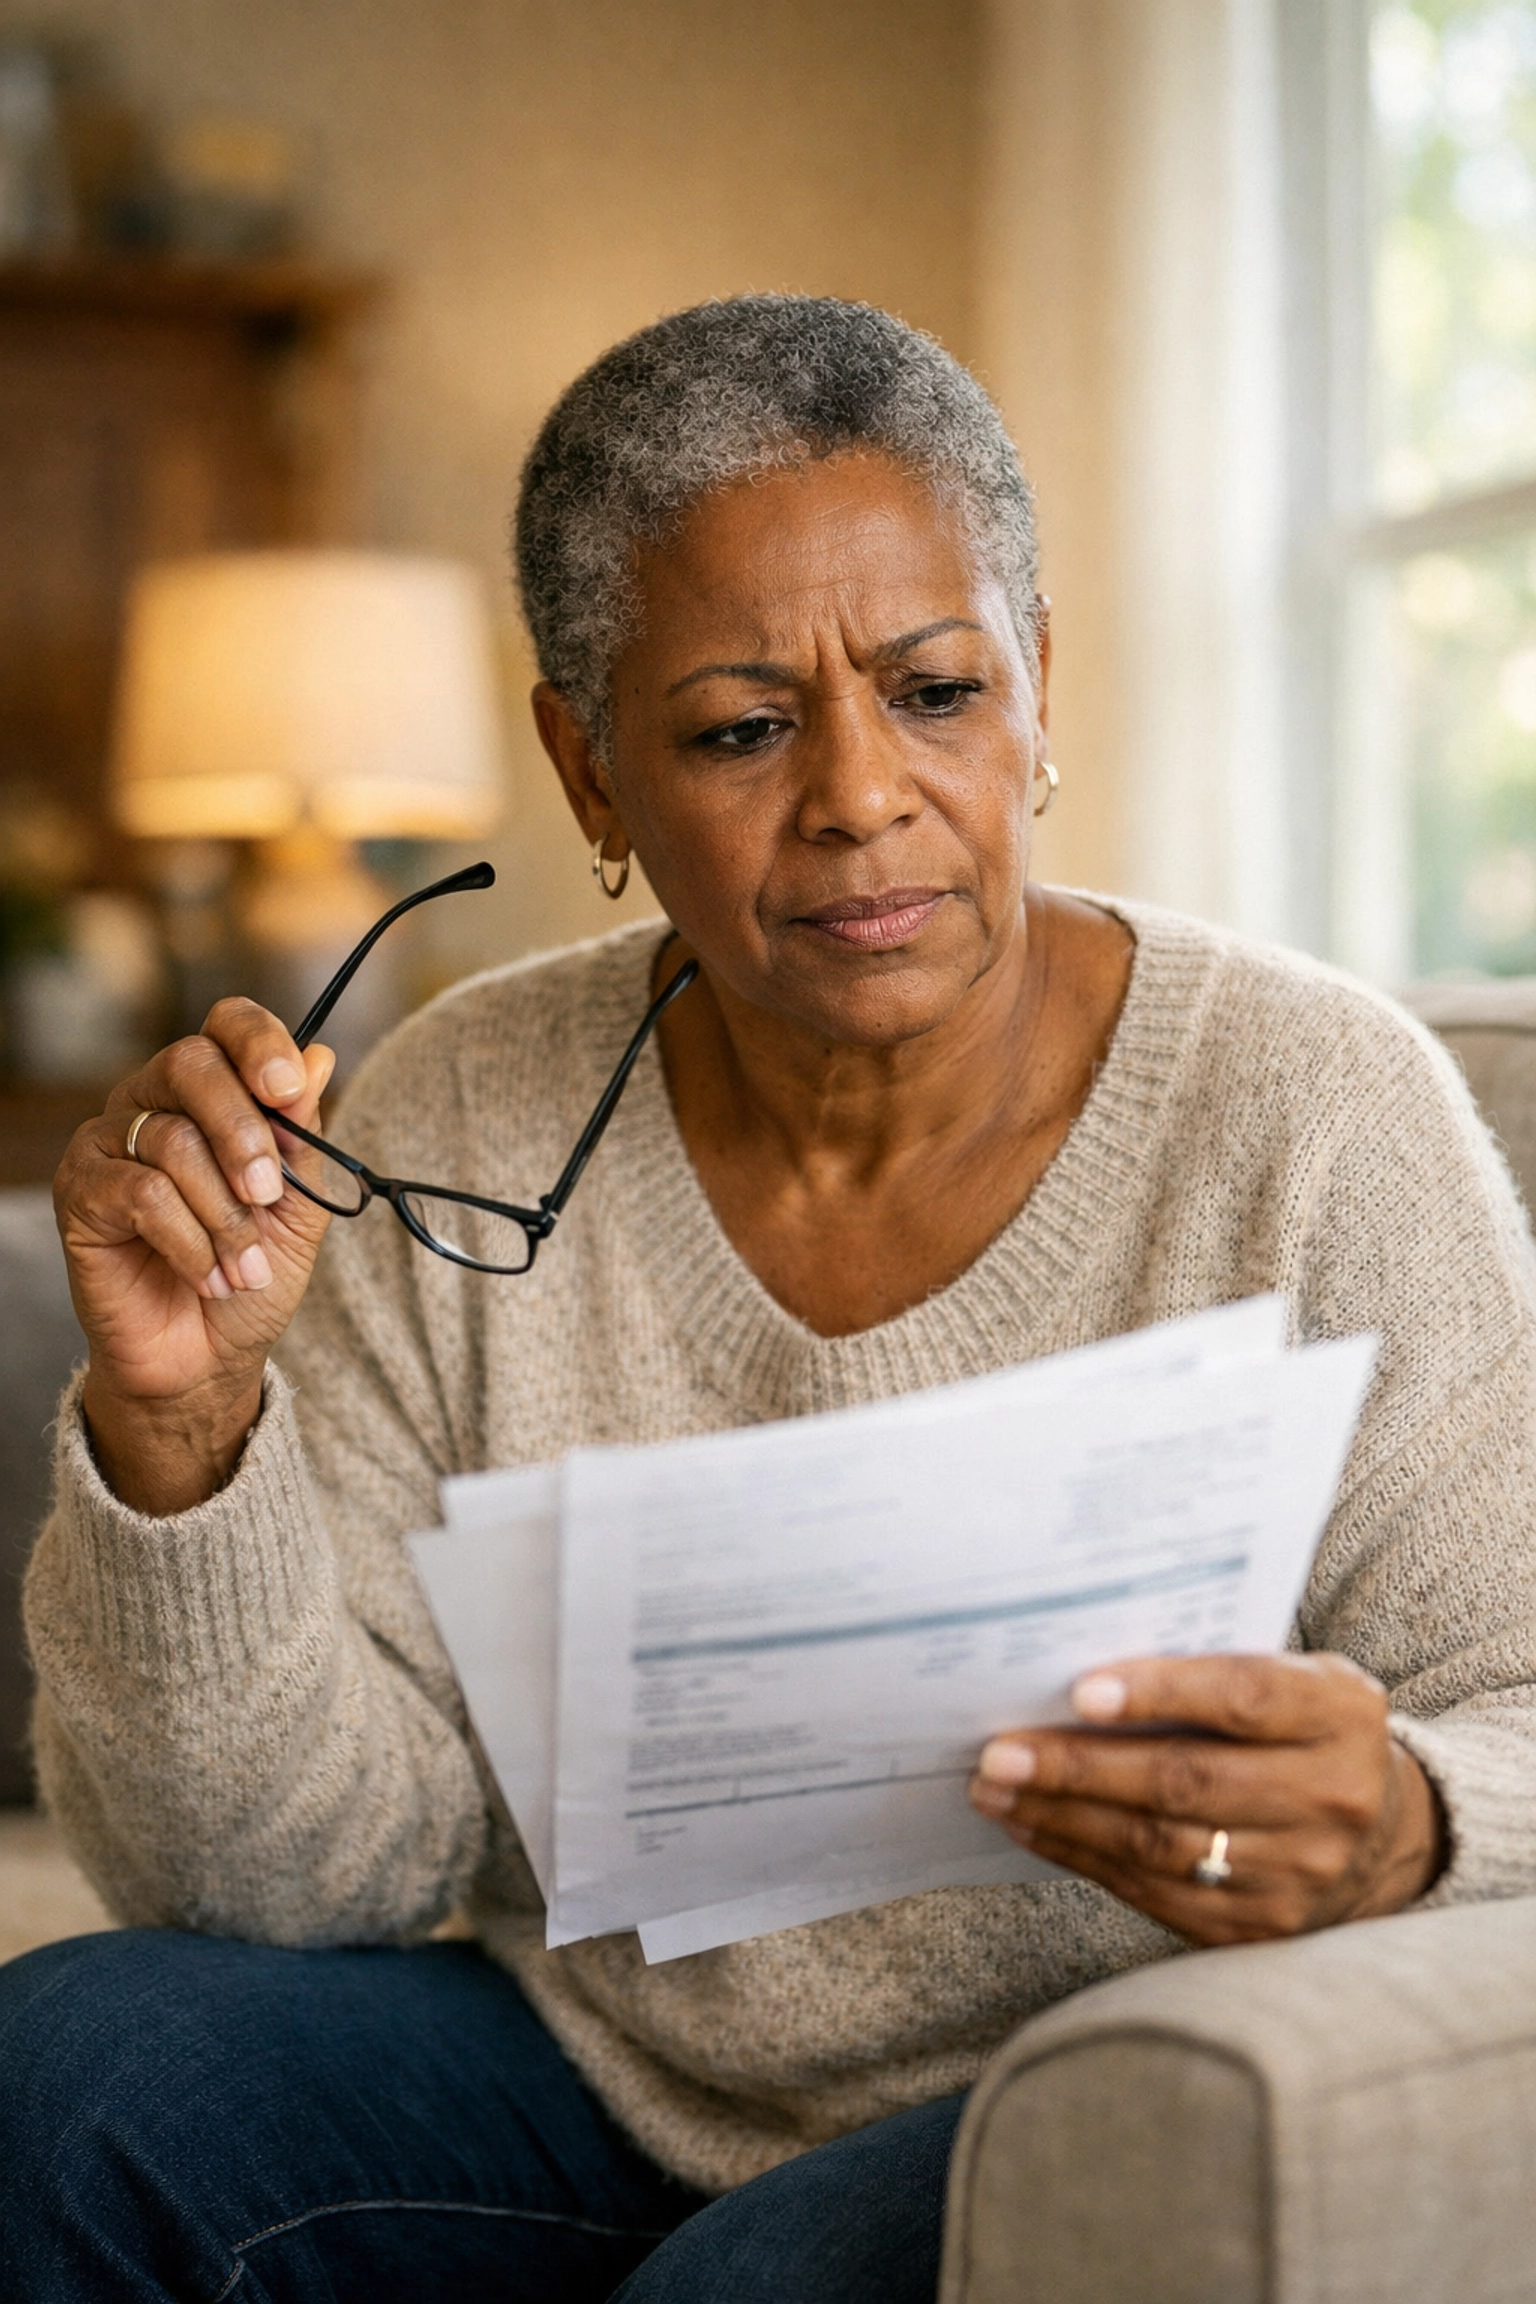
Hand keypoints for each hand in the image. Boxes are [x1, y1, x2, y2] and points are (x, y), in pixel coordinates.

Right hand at [55, 998, 336, 1514]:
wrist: (208, 1357)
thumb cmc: (251, 1274)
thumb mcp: (300, 1205)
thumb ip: (302, 1134)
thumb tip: (320, 1056)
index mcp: (210, 1093)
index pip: (226, 1025)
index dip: (259, 1043)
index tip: (287, 1089)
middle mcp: (151, 1102)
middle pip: (192, 1065)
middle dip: (244, 1132)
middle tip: (268, 1196)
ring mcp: (108, 1144)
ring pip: (174, 1140)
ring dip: (225, 1215)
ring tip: (242, 1267)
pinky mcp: (80, 1193)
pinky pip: (142, 1194)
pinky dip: (190, 1242)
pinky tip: (207, 1276)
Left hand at [967, 1653, 1444, 1943]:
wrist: (1382, 1835)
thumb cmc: (1304, 1729)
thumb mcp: (1295, 1678)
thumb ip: (1217, 1664)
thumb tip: (1083, 1663)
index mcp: (1339, 1715)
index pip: (1244, 1697)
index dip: (1160, 1692)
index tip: (1079, 1691)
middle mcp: (1330, 1797)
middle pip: (1188, 1782)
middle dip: (1079, 1767)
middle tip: (998, 1751)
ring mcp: (1298, 1873)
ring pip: (1160, 1846)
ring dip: (1063, 1817)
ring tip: (995, 1789)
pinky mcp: (1261, 1928)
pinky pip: (1155, 1894)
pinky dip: (1083, 1859)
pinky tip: (1034, 1828)